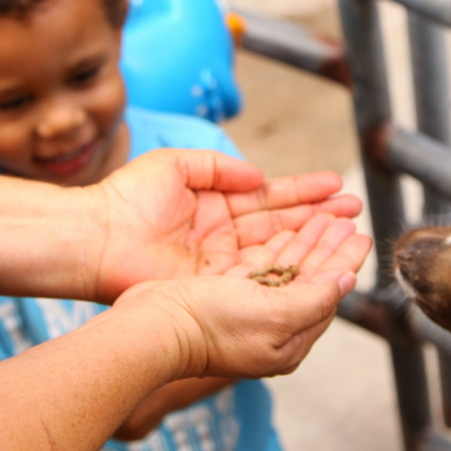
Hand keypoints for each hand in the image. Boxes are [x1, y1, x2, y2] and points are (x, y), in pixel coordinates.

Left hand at [89, 149, 362, 298]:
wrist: (95, 237)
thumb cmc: (126, 199)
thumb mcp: (176, 165)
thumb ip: (219, 167)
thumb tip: (257, 175)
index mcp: (217, 205)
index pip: (270, 198)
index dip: (303, 193)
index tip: (335, 187)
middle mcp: (225, 236)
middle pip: (282, 225)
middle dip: (319, 217)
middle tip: (354, 209)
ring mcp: (223, 262)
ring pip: (278, 249)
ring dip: (313, 240)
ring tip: (347, 229)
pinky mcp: (215, 285)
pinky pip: (259, 275)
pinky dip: (289, 266)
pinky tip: (316, 258)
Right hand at [121, 212, 371, 380]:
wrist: (151, 328)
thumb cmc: (211, 325)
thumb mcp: (276, 313)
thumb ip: (317, 297)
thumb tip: (347, 280)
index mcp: (289, 342)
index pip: (328, 294)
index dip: (345, 260)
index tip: (361, 234)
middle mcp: (271, 331)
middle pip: (311, 279)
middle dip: (329, 246)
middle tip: (347, 216)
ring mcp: (247, 314)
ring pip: (287, 270)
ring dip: (306, 241)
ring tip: (326, 216)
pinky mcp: (225, 298)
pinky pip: (262, 268)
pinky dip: (279, 247)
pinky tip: (288, 231)